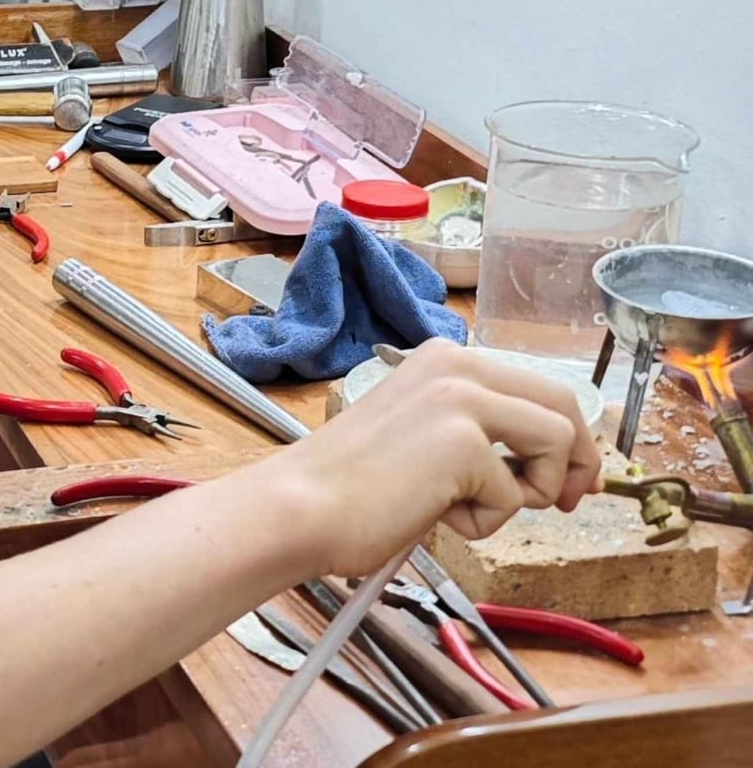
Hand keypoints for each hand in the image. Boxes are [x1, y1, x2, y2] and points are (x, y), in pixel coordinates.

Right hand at [272, 339, 602, 578]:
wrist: (301, 508)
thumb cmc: (350, 487)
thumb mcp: (424, 435)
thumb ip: (476, 430)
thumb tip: (542, 458)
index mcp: (444, 359)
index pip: (538, 386)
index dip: (567, 436)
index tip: (569, 477)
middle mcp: (457, 365)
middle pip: (563, 404)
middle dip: (579, 458)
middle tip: (570, 501)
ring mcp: (462, 399)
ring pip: (557, 440)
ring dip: (532, 490)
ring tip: (473, 508)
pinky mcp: (463, 442)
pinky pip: (517, 493)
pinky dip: (484, 521)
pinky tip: (435, 515)